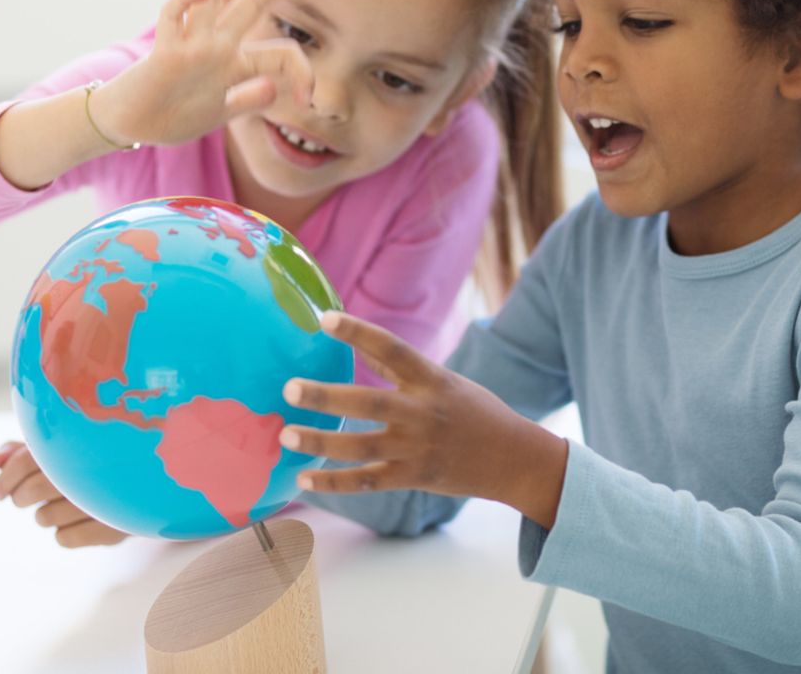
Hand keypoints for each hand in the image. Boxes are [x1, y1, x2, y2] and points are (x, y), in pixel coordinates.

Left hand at [0, 441, 128, 548]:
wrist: (161, 476)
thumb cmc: (105, 457)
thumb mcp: (68, 447)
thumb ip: (27, 450)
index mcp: (81, 441)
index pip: (25, 461)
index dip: (5, 478)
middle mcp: (94, 469)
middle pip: (30, 491)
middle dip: (21, 496)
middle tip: (26, 497)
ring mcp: (106, 501)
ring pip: (44, 518)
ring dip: (46, 513)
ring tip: (67, 504)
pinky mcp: (114, 529)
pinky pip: (64, 539)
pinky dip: (65, 533)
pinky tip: (81, 521)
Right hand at [88, 0, 319, 146]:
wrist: (128, 125)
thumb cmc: (170, 118)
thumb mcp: (219, 112)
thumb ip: (246, 98)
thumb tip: (272, 87)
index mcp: (233, 60)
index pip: (276, 50)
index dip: (300, 74)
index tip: (308, 102)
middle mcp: (216, 45)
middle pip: (252, 4)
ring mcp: (192, 45)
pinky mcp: (166, 52)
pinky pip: (173, 18)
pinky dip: (185, 1)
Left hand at [280, 313, 568, 528]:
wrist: (514, 459)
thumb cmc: (478, 412)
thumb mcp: (446, 382)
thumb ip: (403, 371)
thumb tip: (360, 347)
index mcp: (432, 380)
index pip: (391, 348)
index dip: (358, 332)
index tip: (324, 318)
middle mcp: (423, 413)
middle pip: (369, 403)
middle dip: (327, 396)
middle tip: (290, 388)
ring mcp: (417, 449)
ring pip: (361, 447)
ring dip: (321, 441)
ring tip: (286, 435)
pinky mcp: (413, 478)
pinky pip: (366, 483)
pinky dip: (333, 482)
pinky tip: (303, 478)